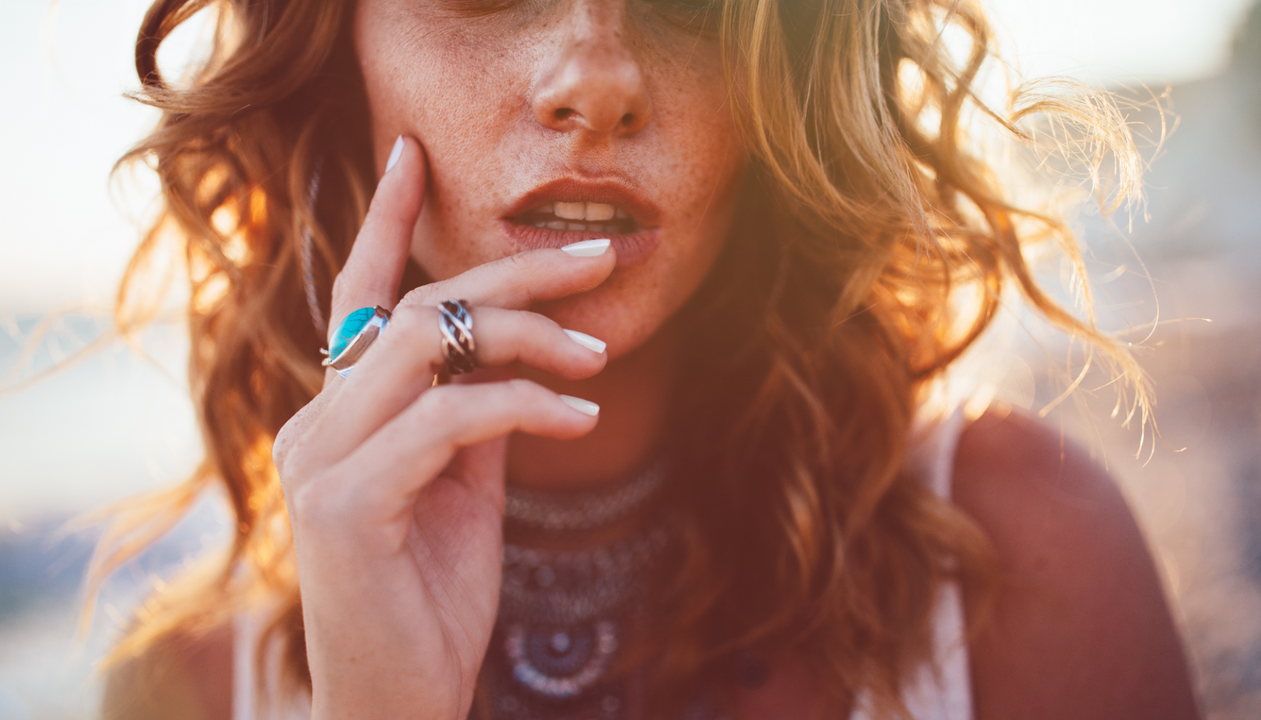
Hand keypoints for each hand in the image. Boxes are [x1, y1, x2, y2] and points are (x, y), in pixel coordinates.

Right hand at [272, 136, 614, 719]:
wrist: (396, 701)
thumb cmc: (429, 597)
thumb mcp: (460, 490)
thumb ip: (471, 416)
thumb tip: (519, 353)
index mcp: (339, 414)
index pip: (359, 298)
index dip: (386, 222)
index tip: (411, 153)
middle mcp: (315, 422)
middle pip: (418, 308)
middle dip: (516, 272)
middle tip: (600, 255)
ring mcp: (320, 459)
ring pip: (431, 346)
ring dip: (530, 335)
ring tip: (602, 349)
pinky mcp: (346, 501)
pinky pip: (452, 419)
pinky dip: (526, 404)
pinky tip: (582, 414)